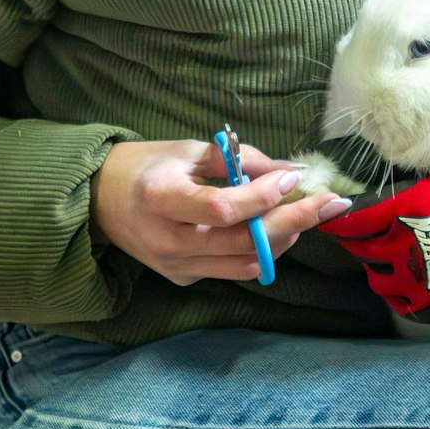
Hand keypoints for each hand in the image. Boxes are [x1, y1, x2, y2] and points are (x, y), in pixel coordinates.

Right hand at [91, 139, 351, 285]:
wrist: (99, 201)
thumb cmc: (145, 165)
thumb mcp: (188, 149)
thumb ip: (240, 160)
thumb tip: (293, 170)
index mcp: (161, 199)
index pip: (223, 210)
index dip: (264, 197)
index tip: (295, 177)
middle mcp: (168, 241)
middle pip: (244, 243)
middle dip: (295, 222)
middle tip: (331, 203)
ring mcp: (175, 267)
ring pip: (247, 265)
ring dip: (284, 240)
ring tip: (307, 213)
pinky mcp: (182, 279)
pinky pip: (233, 270)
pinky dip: (260, 250)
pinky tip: (274, 228)